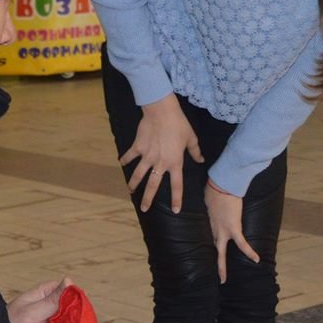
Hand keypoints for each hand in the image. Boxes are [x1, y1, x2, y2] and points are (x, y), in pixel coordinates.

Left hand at [6, 277, 69, 322]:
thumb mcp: (33, 311)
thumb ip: (52, 299)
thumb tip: (69, 280)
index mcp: (45, 292)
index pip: (68, 290)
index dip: (75, 298)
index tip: (77, 309)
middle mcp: (51, 303)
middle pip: (72, 306)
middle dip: (75, 315)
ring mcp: (52, 318)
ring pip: (70, 319)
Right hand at [119, 96, 202, 212]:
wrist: (162, 112)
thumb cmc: (179, 125)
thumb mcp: (191, 138)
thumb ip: (195, 151)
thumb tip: (201, 159)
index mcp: (175, 163)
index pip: (177, 186)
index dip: (176, 199)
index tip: (175, 210)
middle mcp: (160, 163)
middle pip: (153, 186)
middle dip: (147, 199)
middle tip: (144, 208)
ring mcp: (147, 156)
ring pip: (138, 175)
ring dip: (133, 184)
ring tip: (130, 191)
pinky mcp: (137, 147)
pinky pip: (129, 156)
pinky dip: (125, 160)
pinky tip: (121, 163)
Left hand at [206, 181, 259, 281]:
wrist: (223, 184)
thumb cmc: (216, 185)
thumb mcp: (209, 196)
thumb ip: (212, 202)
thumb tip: (212, 198)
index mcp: (210, 221)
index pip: (210, 235)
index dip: (211, 243)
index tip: (210, 250)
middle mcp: (214, 228)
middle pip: (212, 248)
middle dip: (212, 261)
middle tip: (212, 274)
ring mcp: (223, 230)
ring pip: (220, 252)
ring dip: (221, 266)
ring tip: (222, 279)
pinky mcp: (233, 228)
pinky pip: (242, 243)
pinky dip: (249, 252)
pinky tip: (256, 260)